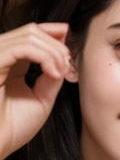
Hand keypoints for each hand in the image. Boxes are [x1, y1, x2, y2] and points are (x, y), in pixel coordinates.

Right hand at [0, 23, 73, 158]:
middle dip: (60, 46)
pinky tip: (54, 73)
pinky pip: (22, 46)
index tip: (73, 56)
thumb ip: (52, 77)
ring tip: (62, 72)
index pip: (32, 36)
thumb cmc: (11, 128)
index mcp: (9, 64)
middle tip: (70, 68)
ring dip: (55, 51)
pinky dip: (45, 55)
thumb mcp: (41, 98)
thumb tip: (65, 60)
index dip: (57, 37)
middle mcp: (0, 57)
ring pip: (30, 34)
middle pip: (33, 31)